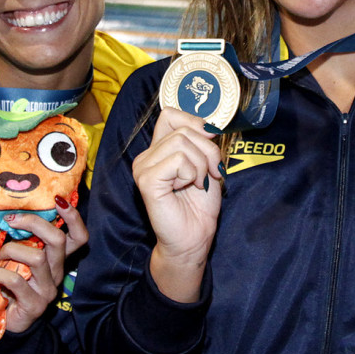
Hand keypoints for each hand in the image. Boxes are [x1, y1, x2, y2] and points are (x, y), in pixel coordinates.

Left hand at [0, 205, 87, 333]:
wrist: (11, 324)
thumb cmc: (13, 287)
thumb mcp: (19, 262)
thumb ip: (20, 243)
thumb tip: (7, 220)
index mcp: (57, 260)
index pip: (78, 237)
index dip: (73, 217)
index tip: (57, 200)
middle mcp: (57, 272)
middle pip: (58, 241)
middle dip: (34, 224)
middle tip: (11, 220)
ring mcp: (48, 289)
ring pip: (37, 258)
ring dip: (11, 251)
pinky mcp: (35, 304)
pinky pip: (18, 281)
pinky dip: (0, 273)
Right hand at [133, 107, 223, 302]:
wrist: (194, 238)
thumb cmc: (199, 206)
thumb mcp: (206, 165)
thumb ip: (203, 143)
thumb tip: (210, 126)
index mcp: (158, 150)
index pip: (170, 115)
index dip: (194, 122)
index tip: (211, 141)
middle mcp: (146, 156)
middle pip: (182, 130)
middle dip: (208, 150)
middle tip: (210, 173)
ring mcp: (143, 168)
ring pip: (182, 143)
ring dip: (200, 164)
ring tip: (197, 183)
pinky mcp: (147, 181)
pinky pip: (178, 160)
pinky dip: (191, 173)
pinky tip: (187, 188)